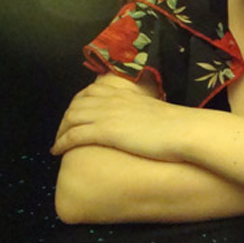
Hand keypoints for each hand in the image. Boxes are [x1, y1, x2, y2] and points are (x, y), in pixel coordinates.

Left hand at [53, 77, 194, 161]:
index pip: (92, 91)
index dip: (79, 102)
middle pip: (77, 104)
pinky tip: (57, 151)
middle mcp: (113, 101)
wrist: (186, 131)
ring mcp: (108, 115)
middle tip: (64, 133)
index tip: (77, 115)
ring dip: (60, 131)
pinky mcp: (106, 131)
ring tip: (58, 143)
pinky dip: (62, 142)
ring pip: (71, 118)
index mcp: (126, 94)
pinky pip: (74, 135)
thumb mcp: (160, 111)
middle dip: (66, 119)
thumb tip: (149, 122)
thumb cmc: (181, 125)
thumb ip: (147, 112)